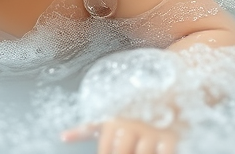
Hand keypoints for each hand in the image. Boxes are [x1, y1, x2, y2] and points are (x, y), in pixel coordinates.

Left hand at [62, 117, 176, 153]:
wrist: (166, 87)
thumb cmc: (132, 106)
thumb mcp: (109, 115)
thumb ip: (86, 129)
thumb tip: (63, 137)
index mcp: (114, 121)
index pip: (105, 150)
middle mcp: (132, 126)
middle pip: (122, 152)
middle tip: (124, 151)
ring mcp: (153, 132)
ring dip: (140, 153)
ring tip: (136, 150)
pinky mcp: (172, 137)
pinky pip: (166, 153)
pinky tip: (157, 152)